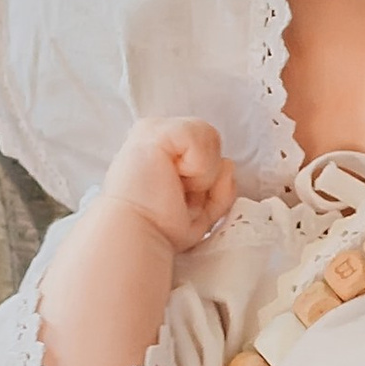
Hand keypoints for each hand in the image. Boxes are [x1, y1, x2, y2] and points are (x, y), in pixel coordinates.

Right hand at [101, 114, 235, 249]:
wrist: (136, 236)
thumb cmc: (159, 228)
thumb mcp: (201, 209)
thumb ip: (221, 187)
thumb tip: (228, 164)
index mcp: (162, 148)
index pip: (208, 149)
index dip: (207, 178)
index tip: (181, 200)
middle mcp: (156, 132)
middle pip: (213, 141)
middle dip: (207, 175)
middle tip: (179, 195)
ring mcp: (154, 128)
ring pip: (210, 137)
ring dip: (203, 173)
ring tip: (176, 188)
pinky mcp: (157, 130)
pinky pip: (201, 138)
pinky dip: (198, 168)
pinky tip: (174, 179)